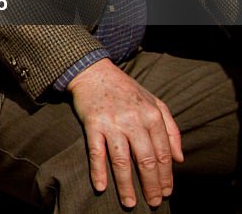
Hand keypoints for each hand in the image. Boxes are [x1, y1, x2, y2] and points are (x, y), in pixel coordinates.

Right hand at [65, 58, 183, 207]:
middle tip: (153, 202)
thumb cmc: (126, 90)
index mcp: (152, 116)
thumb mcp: (155, 103)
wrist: (94, 72)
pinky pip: (96, 152)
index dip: (166, 176)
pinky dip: (98, 170)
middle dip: (151, 185)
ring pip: (121, 161)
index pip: (163, 154)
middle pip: (145, 160)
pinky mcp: (92, 124)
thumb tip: (179, 159)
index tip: (166, 192)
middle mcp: (134, 120)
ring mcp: (112, 123)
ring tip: (129, 203)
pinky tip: (101, 186)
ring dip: (126, 185)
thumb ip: (171, 129)